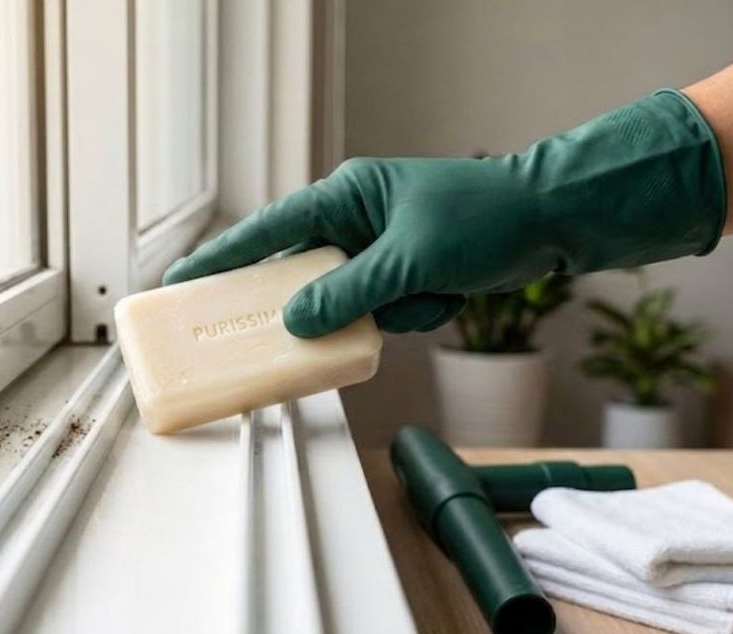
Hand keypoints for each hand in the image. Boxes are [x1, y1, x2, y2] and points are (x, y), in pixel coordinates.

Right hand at [164, 90, 725, 338]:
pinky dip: (411, 314)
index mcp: (347, 197)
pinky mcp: (403, 278)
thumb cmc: (482, 217)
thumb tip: (295, 323)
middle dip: (308, 306)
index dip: (223, 258)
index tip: (181, 283)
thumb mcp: (408, 259)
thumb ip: (346, 294)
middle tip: (270, 336)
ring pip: (346, 304)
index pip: (269, 230)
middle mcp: (356, 223)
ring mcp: (379, 253)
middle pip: (301, 275)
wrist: (551, 223)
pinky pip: (383, 315)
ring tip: (421, 292)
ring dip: (382, 313)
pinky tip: (444, 295)